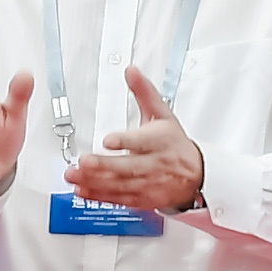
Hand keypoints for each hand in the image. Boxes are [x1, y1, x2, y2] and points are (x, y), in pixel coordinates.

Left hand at [69, 67, 206, 214]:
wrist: (197, 176)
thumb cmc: (175, 144)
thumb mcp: (163, 115)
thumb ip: (144, 93)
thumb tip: (131, 71)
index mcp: (159, 141)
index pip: (143, 141)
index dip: (126, 141)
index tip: (108, 139)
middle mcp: (154, 164)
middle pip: (128, 166)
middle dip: (104, 165)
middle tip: (84, 161)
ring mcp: (148, 184)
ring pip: (121, 184)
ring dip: (95, 181)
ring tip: (74, 175)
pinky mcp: (142, 199)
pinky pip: (119, 199)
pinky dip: (100, 196)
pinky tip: (83, 190)